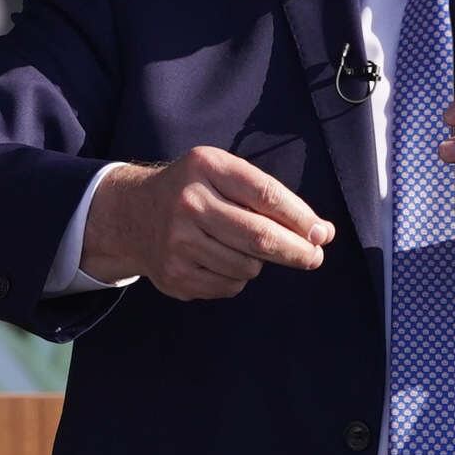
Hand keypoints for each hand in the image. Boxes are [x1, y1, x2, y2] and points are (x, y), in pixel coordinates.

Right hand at [80, 148, 331, 299]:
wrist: (131, 214)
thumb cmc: (194, 191)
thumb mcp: (222, 174)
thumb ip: (269, 197)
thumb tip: (319, 232)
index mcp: (206, 167)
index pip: (266, 195)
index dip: (300, 218)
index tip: (322, 233)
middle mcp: (188, 202)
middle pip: (259, 236)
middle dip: (296, 251)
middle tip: (314, 256)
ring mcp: (178, 242)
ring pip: (247, 266)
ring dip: (258, 262)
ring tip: (243, 248)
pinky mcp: (174, 274)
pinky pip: (229, 286)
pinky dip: (236, 278)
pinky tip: (220, 260)